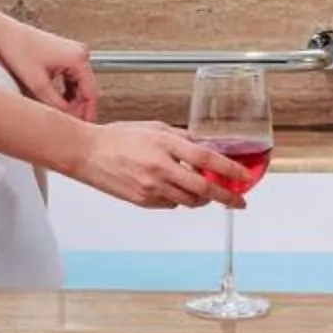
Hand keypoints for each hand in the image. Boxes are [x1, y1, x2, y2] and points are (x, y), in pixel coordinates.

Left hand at [0, 22, 98, 120]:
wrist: (7, 34)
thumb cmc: (20, 53)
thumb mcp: (38, 85)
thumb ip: (56, 105)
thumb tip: (69, 121)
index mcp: (78, 59)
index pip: (91, 93)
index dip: (87, 114)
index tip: (83, 130)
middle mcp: (81, 53)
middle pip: (87, 89)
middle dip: (80, 108)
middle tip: (72, 127)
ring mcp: (75, 53)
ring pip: (80, 85)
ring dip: (73, 101)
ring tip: (64, 117)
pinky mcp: (67, 55)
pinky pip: (73, 78)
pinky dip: (68, 92)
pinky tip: (60, 104)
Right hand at [70, 121, 243, 209]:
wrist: (87, 153)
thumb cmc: (118, 137)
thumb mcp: (154, 127)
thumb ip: (181, 138)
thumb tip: (205, 148)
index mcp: (165, 145)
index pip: (207, 160)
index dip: (230, 170)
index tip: (245, 177)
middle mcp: (160, 168)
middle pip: (204, 189)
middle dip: (226, 197)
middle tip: (238, 201)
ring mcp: (151, 188)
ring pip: (190, 201)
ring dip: (203, 198)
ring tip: (206, 192)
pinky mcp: (143, 202)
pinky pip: (171, 205)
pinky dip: (179, 199)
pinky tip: (174, 188)